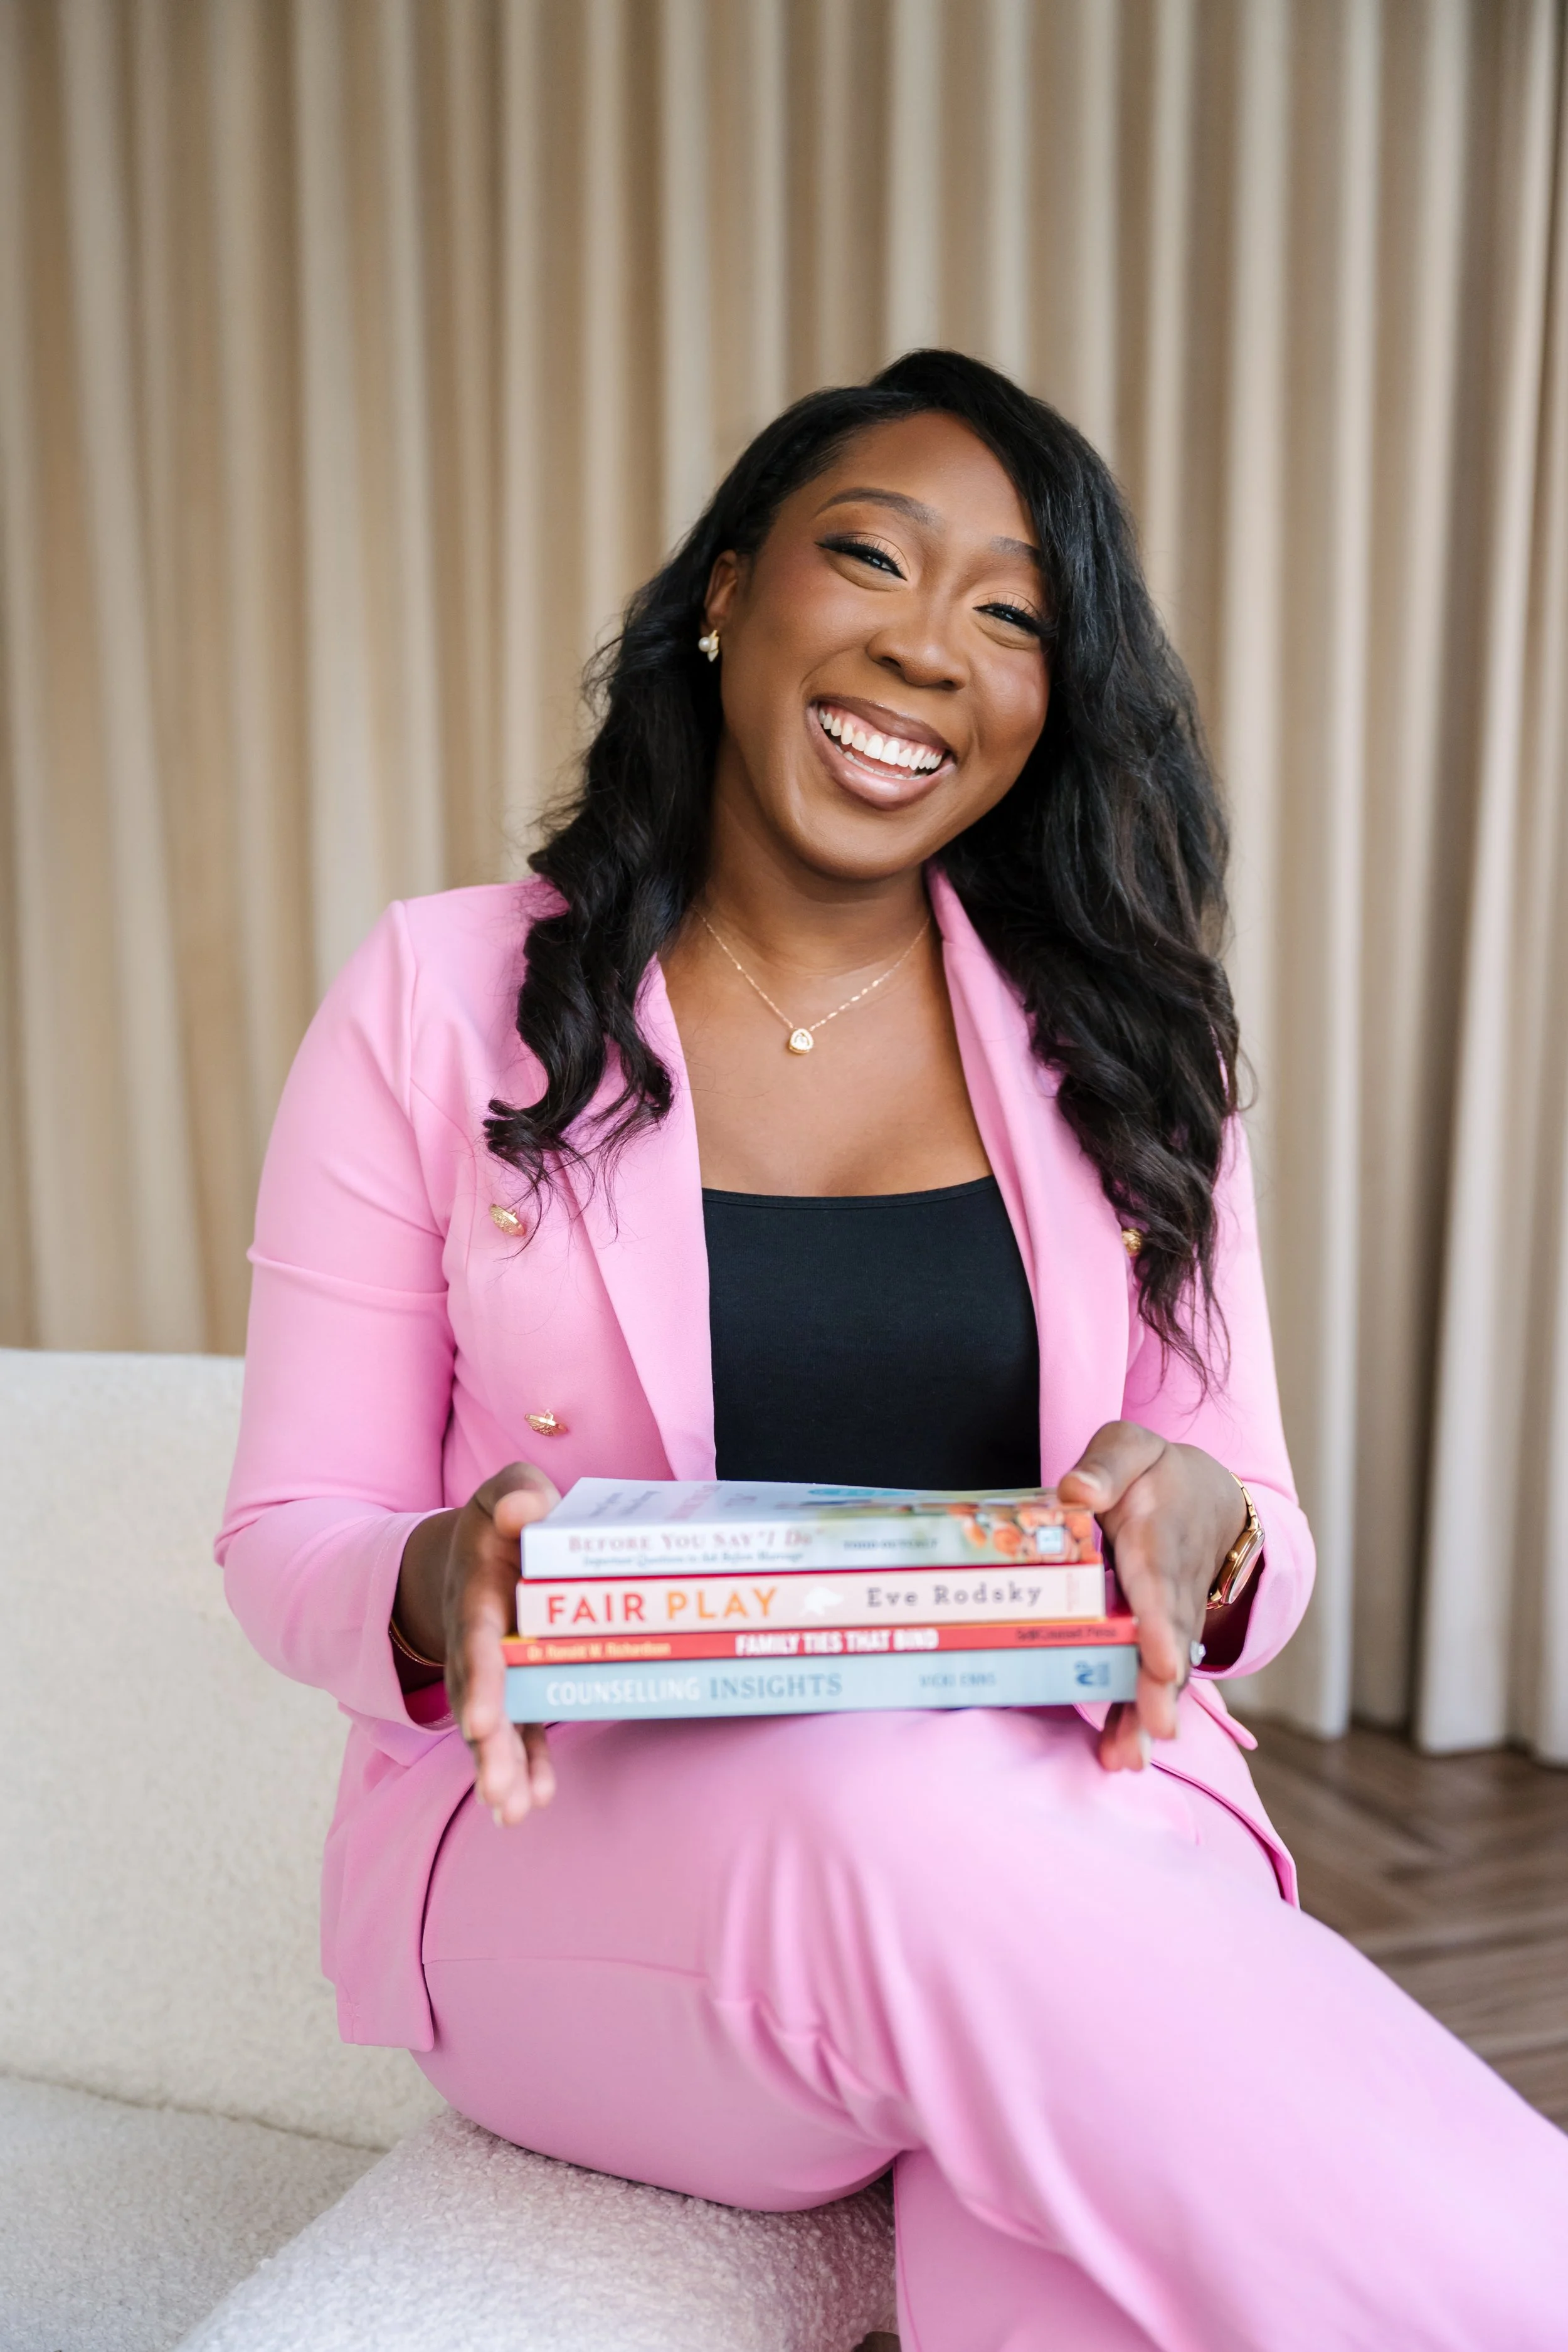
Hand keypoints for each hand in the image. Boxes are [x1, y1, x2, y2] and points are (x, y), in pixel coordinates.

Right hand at [394, 1463, 560, 1825]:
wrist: (483, 1545)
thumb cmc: (508, 1516)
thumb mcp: (507, 1491)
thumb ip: (517, 1494)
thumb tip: (521, 1512)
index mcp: (478, 1594)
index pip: (476, 1642)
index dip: (481, 1681)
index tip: (481, 1723)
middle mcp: (479, 1642)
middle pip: (478, 1698)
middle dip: (486, 1744)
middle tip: (494, 1786)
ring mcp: (496, 1671)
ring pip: (495, 1727)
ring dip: (502, 1768)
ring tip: (512, 1811)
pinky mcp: (518, 1689)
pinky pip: (521, 1731)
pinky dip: (527, 1765)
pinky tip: (534, 1801)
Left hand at [1057, 1422, 1247, 1773]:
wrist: (1212, 1498)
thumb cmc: (1157, 1473)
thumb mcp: (1132, 1447)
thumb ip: (1107, 1464)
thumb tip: (1073, 1490)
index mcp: (1159, 1538)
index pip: (1160, 1584)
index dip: (1161, 1624)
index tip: (1161, 1659)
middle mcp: (1171, 1588)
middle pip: (1169, 1642)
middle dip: (1161, 1687)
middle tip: (1156, 1730)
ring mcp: (1172, 1619)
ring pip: (1167, 1671)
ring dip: (1150, 1714)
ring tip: (1132, 1757)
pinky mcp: (1164, 1639)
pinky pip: (1157, 1679)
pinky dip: (1143, 1715)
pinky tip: (1123, 1753)